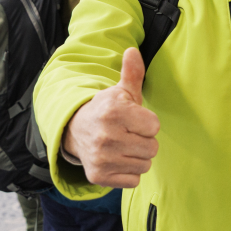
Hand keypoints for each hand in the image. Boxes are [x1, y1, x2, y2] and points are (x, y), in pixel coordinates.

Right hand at [63, 48, 159, 187]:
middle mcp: (106, 137)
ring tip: (124, 146)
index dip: (148, 123)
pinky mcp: (98, 176)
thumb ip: (133, 73)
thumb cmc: (107, 110)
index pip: (154, 126)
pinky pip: (133, 180)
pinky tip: (118, 160)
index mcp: (114, 112)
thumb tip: (133, 51)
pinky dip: (129, 172)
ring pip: (145, 165)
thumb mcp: (121, 91)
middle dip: (145, 141)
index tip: (135, 119)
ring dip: (138, 157)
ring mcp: (101, 159)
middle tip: (129, 134)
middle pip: (152, 148)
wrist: (76, 130)